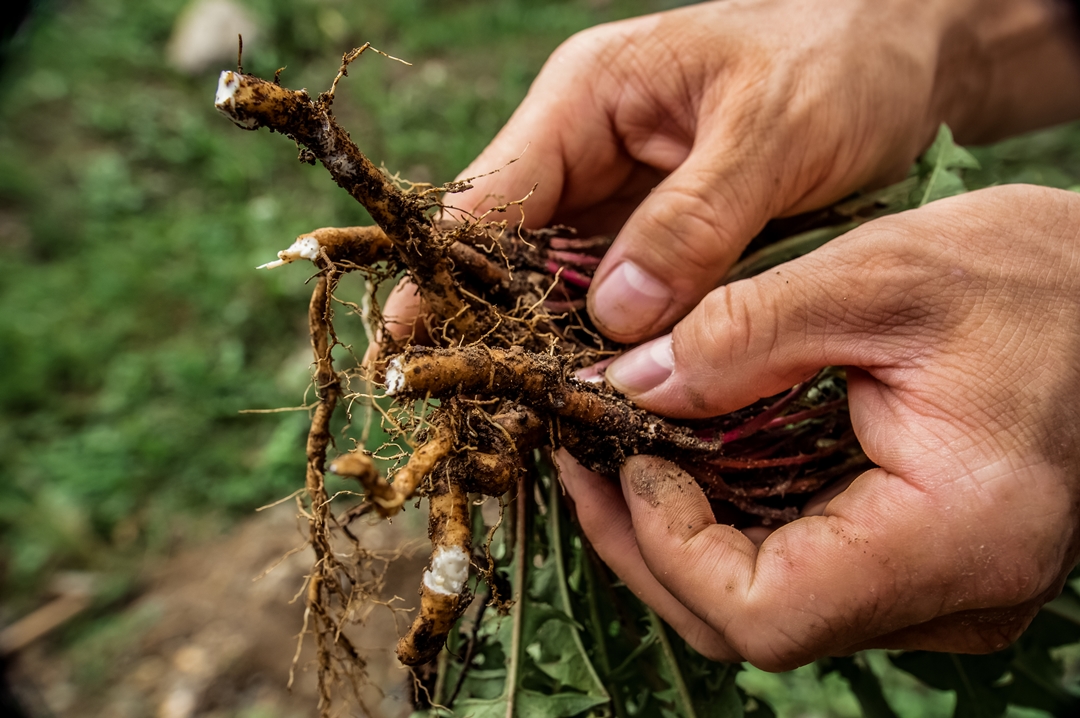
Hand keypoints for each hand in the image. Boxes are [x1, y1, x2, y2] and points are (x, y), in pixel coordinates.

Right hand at [421, 0, 1079, 344]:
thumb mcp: (772, 132)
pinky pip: (616, 301)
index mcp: (590, 99)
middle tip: (464, 409)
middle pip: (512, 249)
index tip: (411, 340)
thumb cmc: (839, 64)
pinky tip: (597, 401)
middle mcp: (590, 153)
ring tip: (520, 425)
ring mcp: (623, 200)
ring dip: (547, 348)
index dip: (447, 269)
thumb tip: (613, 319)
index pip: (494, 192)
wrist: (904, 55)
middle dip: (489, 324)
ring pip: (559, 284)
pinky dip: (606, 350)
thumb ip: (693, 222)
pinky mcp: (663, 240)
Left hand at [559, 185, 1079, 669]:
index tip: (626, 457)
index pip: (768, 615)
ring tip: (618, 454)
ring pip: (770, 606)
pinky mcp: (924, 562)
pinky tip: (689, 462)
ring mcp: (940, 588)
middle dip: (649, 545)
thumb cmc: (1032, 273)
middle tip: (587, 459)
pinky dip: (729, 525)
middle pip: (752, 624)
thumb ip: (744, 334)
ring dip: (678, 538)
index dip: (670, 547)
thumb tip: (626, 386)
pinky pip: (802, 572)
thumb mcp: (880, 275)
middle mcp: (955, 591)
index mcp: (956, 535)